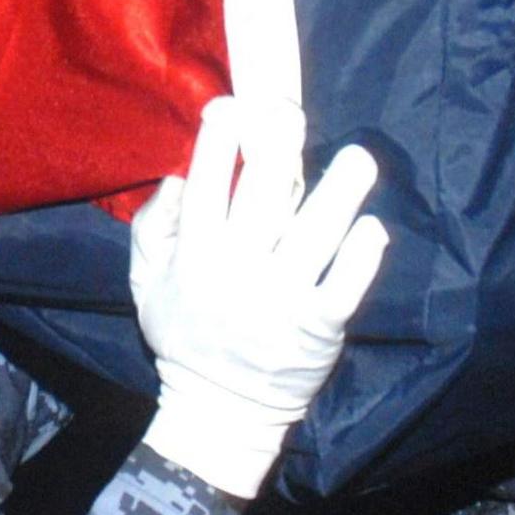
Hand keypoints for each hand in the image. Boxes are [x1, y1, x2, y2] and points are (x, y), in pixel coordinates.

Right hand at [128, 97, 387, 498]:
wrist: (221, 409)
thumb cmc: (185, 336)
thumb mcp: (143, 284)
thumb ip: (151, 230)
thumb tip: (177, 178)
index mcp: (194, 255)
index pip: (207, 183)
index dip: (220, 138)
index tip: (234, 106)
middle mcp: (238, 269)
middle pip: (264, 194)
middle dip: (279, 145)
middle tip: (293, 113)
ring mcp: (282, 297)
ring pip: (316, 231)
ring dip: (340, 189)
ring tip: (358, 157)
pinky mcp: (320, 325)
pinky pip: (347, 282)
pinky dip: (362, 253)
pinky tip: (370, 226)